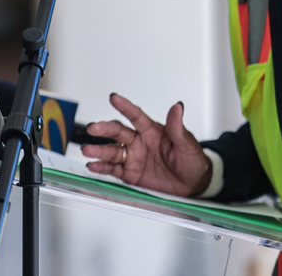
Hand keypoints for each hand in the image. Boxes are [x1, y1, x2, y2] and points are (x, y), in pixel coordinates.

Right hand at [81, 93, 212, 197]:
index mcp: (153, 131)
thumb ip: (178, 128)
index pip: (136, 116)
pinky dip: (102, 168)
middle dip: (104, 130)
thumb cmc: (191, 160)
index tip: (114, 98)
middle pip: (118, 132)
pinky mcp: (130, 174)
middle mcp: (140, 142)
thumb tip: (177, 107)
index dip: (125, 107)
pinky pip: (113, 169)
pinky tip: (93, 166)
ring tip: (88, 150)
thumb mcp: (188, 144)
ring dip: (99, 150)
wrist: (193, 184)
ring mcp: (134, 157)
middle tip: (93, 128)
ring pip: (112, 151)